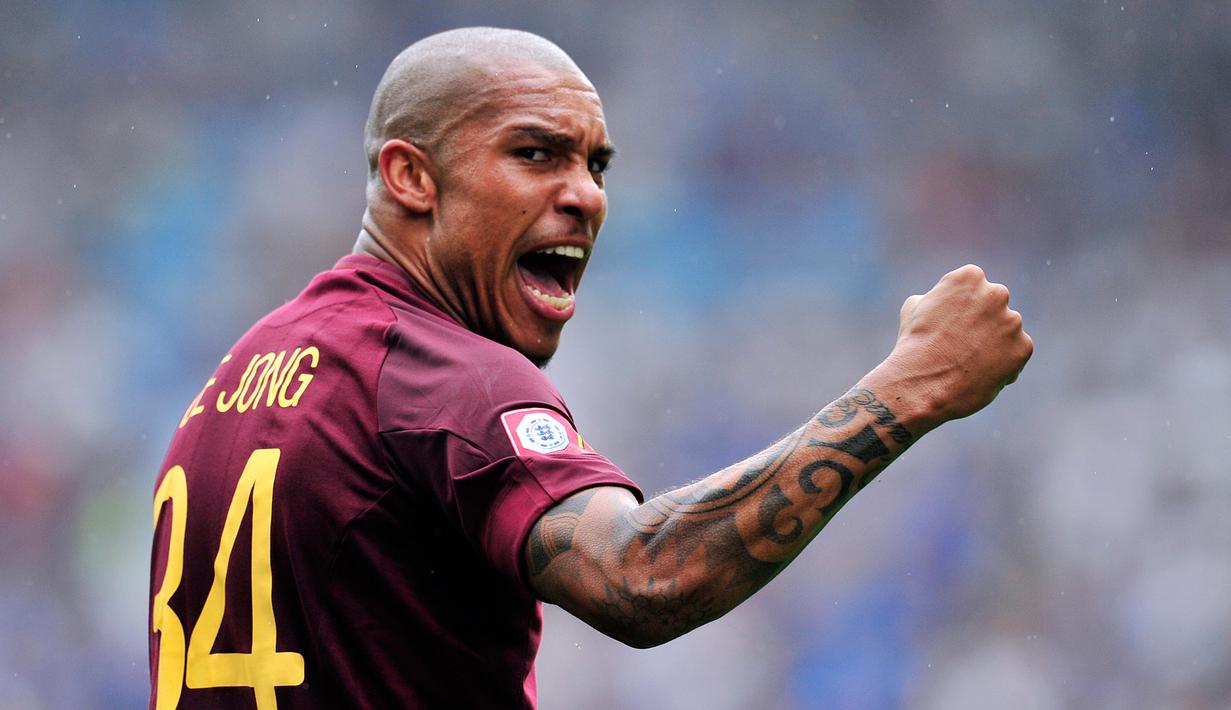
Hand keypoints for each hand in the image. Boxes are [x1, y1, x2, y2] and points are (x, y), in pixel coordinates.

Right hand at [870, 264, 1032, 430]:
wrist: (921, 385)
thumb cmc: (914, 346)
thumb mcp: (914, 308)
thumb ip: (938, 298)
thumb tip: (944, 300)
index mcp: (970, 277)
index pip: (974, 287)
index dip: (960, 308)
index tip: (949, 325)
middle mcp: (997, 293)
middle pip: (994, 306)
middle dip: (982, 322)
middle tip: (961, 345)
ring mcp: (1013, 321)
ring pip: (1007, 330)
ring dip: (994, 343)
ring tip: (968, 363)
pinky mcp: (1023, 348)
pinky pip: (1016, 353)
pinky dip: (1004, 363)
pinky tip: (980, 374)